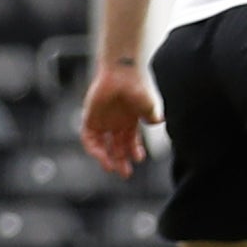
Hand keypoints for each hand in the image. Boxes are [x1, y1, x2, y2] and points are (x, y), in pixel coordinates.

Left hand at [79, 62, 159, 177]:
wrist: (120, 72)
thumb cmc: (136, 85)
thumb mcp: (148, 104)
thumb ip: (152, 115)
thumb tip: (158, 122)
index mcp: (129, 121)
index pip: (130, 141)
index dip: (134, 151)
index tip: (139, 160)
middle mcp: (115, 123)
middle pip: (116, 147)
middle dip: (121, 161)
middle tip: (125, 173)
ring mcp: (102, 121)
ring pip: (103, 146)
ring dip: (106, 158)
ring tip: (111, 168)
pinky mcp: (90, 118)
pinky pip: (89, 138)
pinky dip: (94, 148)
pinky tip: (101, 155)